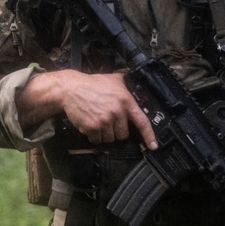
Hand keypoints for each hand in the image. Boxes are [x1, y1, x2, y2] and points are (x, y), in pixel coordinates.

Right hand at [18, 70, 156, 149]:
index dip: (149, 135)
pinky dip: (93, 136)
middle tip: (107, 120)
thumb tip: (135, 83)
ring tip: (97, 121)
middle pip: (123, 134)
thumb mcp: (113, 79)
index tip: (153, 146)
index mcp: (125, 101)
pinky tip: (89, 124)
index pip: (142, 121)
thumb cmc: (92, 83)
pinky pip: (97, 140)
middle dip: (116, 130)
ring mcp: (105, 120)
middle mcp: (117, 111)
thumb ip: (125, 84)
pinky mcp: (93, 127)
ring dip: (104, 134)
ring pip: (110, 139)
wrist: (71, 88)